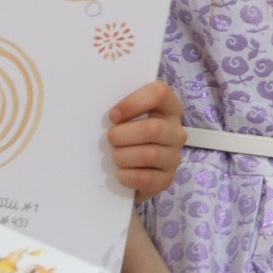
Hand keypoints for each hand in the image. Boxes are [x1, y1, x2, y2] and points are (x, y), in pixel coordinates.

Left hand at [107, 81, 185, 198]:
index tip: (112, 116)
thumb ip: (120, 111)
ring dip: (123, 157)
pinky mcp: (167, 178)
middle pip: (152, 129)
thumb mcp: (126, 118)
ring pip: (149, 155)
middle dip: (122, 135)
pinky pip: (146, 178)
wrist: (133, 170)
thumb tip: (96, 111)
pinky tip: (120, 173)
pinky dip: (127, 176)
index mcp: (167, 109)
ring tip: (115, 158)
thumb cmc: (125, 137)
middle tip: (110, 140)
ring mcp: (174, 156)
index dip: (133, 103)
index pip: (159, 94)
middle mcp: (176, 131)